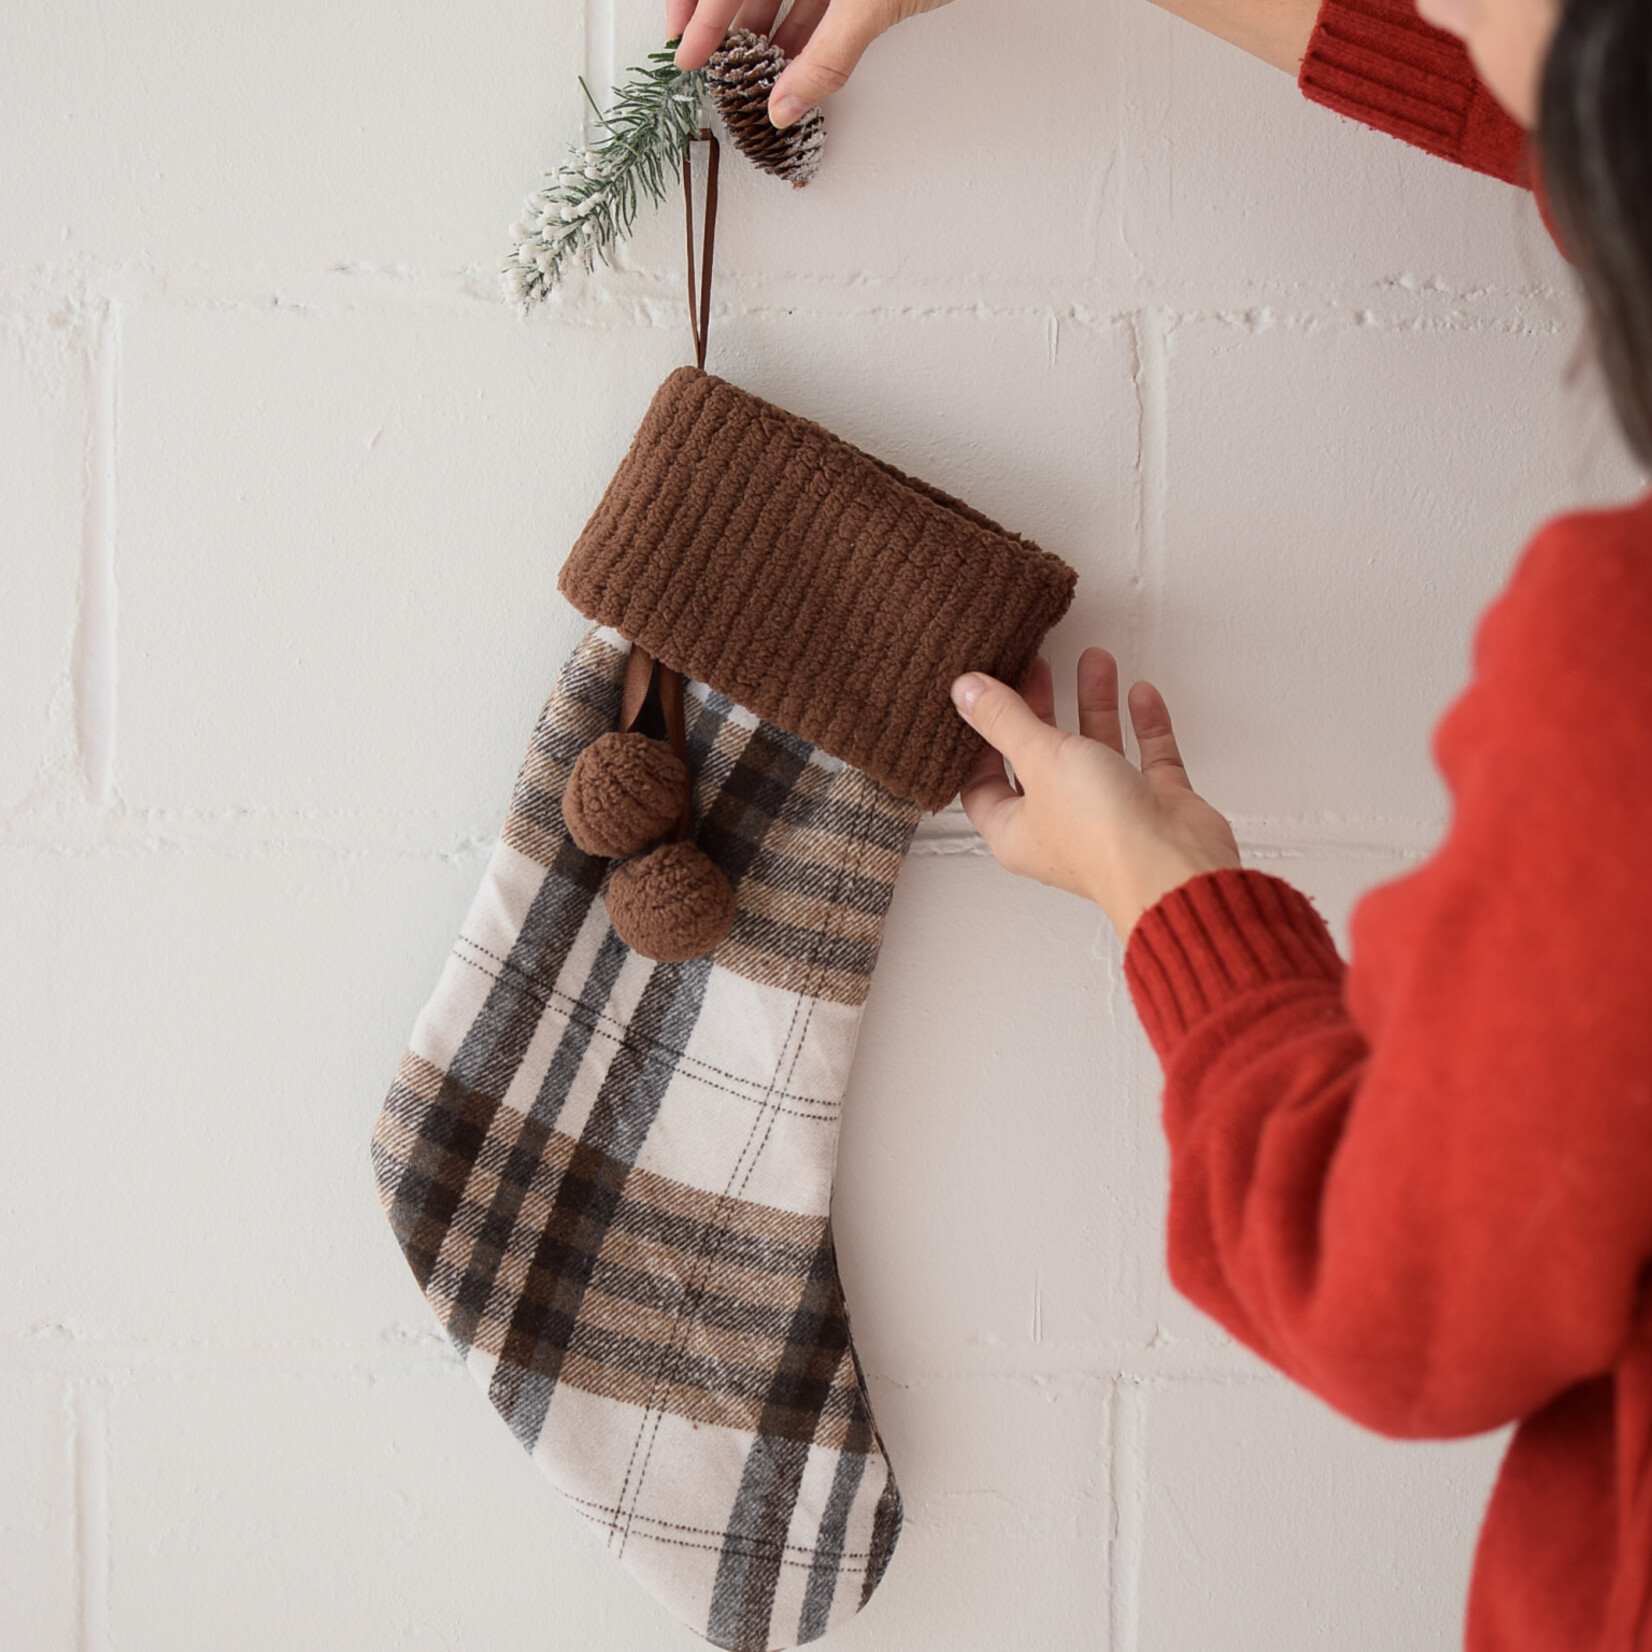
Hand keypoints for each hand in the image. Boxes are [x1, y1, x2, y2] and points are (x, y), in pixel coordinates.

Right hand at [668, 0, 954, 126]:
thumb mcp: (871, 2)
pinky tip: (791, 60)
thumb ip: (825, 57)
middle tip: (703, 65)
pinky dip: (804, 26)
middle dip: (724, 21)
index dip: (696, 5)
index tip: (684, 47)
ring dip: (763, 27)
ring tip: (749, 72)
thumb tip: (786, 105)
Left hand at [951, 650, 1242, 940]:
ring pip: (1096, 751)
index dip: (981, 741)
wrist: (1176, 866)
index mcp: (1016, 831)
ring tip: (1095, 659)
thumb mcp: (1039, 759)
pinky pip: (1147, 758)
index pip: (983, 783)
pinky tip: (1141, 692)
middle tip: (1039, 667)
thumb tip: (964, 691)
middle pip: (1040, 760)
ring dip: (1095, 705)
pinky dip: (1145, 725)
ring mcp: (1110, 817)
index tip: (985, 698)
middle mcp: (1060, 827)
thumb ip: (1003, 720)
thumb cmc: (1102, 835)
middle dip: (1040, 710)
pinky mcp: (1155, 807)